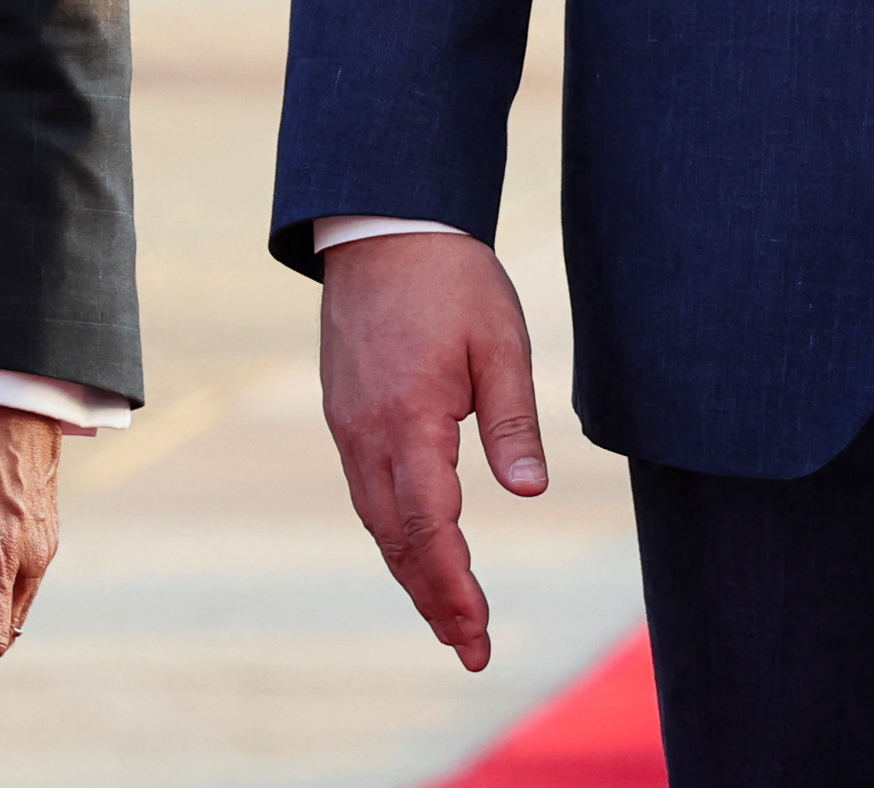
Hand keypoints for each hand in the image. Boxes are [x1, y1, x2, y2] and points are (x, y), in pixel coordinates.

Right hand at [318, 229, 547, 672]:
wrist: (382, 225)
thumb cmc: (451, 280)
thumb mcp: (499, 342)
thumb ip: (511, 422)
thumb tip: (528, 493)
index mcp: (409, 420)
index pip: (431, 527)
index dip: (455, 586)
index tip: (479, 632)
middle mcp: (366, 432)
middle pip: (397, 538)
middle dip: (433, 599)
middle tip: (471, 649)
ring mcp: (348, 423)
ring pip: (376, 519)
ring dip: (411, 573)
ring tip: (447, 617)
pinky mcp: (345, 411)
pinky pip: (367, 489)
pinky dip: (393, 532)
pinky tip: (415, 549)